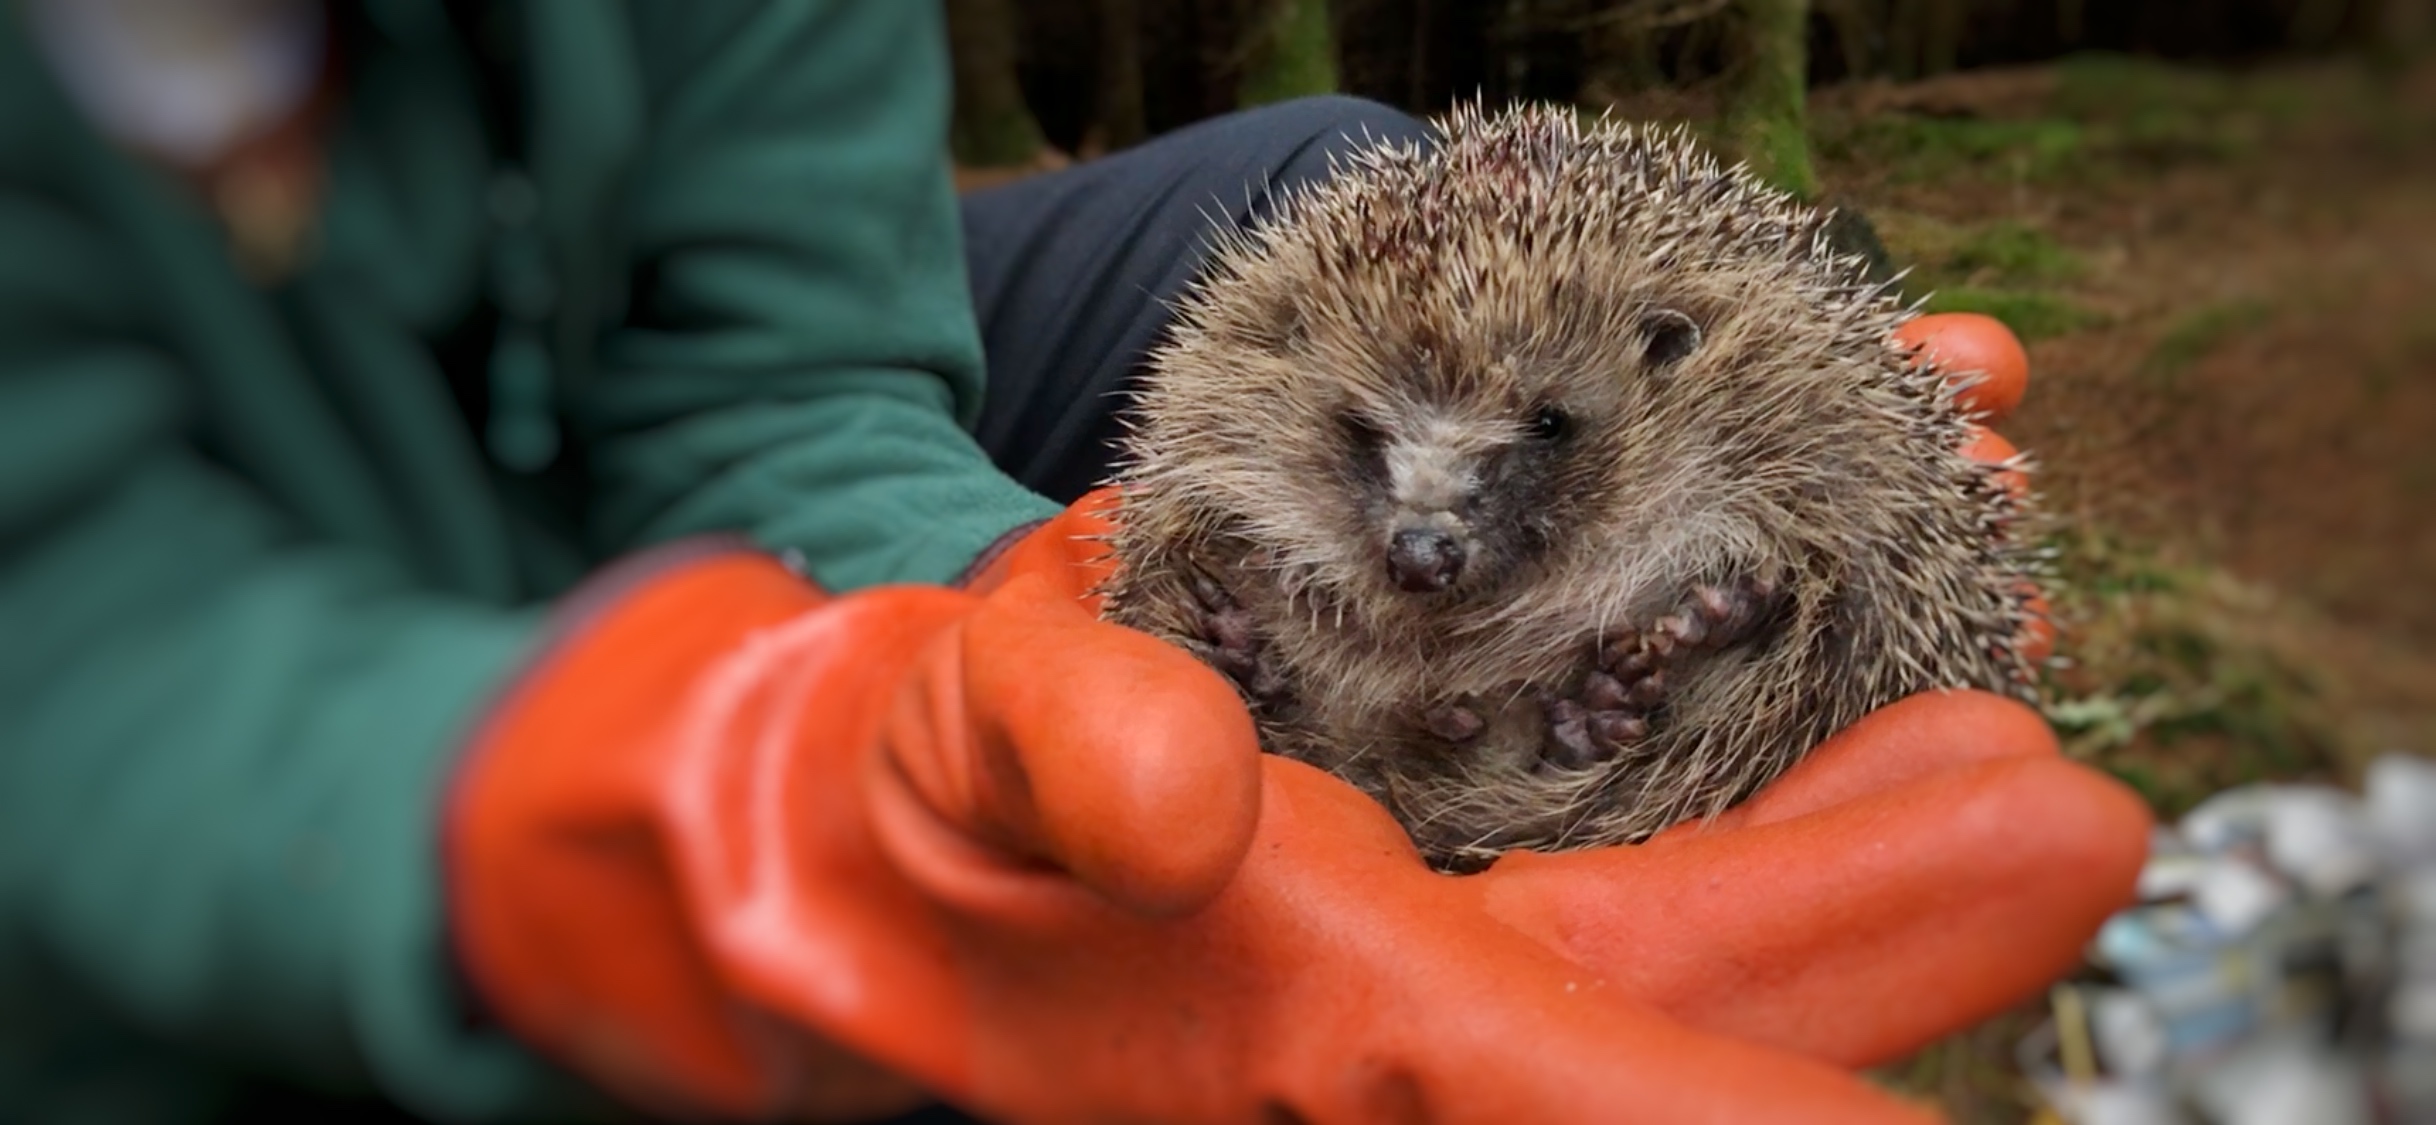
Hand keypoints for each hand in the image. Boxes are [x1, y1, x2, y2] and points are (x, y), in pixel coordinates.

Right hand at [965, 312, 2140, 1074]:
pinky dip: (1777, 862)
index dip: (1811, 1051)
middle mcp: (1417, 1073)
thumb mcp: (964, 735)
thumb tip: (1192, 808)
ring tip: (1996, 760)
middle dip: (1903, 918)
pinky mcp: (1446, 982)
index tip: (2014, 892)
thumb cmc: (925, 807)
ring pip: (1710, 992)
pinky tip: (1849, 757)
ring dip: (1866, 882)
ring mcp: (1442, 1037)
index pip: (1624, 1097)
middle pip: (1723, 1031)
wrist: (869, 868)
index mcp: (1330, 1040)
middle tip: (2055, 798)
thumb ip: (1066, 745)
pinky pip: (1652, 951)